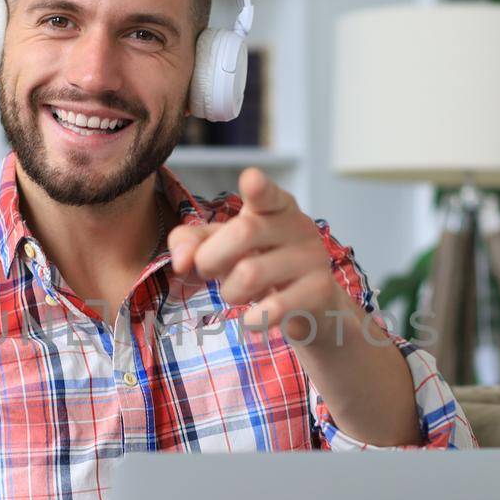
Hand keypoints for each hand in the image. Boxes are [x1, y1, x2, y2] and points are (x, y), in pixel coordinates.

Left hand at [167, 167, 347, 340]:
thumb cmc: (262, 266)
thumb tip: (180, 261)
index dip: (259, 188)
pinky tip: (252, 320)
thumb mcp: (225, 247)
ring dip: (229, 292)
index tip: (251, 180)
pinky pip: (275, 308)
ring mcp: (312, 257)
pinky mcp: (319, 291)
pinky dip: (253, 318)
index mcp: (274, 207)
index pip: (267, 194)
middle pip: (243, 232)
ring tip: (236, 294)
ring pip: (250, 274)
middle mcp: (297, 225)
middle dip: (210, 258)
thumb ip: (194, 243)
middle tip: (208, 271)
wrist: (313, 307)